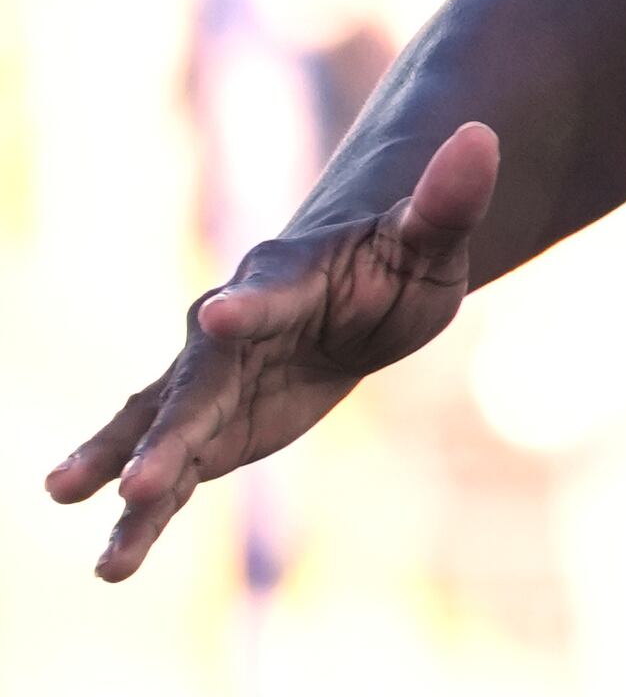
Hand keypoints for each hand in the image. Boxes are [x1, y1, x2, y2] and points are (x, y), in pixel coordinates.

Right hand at [49, 119, 501, 579]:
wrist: (356, 288)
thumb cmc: (399, 257)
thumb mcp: (432, 236)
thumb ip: (447, 197)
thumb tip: (485, 134)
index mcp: (286, 280)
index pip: (268, 294)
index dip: (249, 307)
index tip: (221, 319)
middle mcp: (229, 331)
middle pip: (195, 384)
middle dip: (168, 432)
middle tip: (135, 481)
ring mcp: (209, 381)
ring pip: (158, 428)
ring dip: (121, 469)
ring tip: (69, 504)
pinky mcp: (208, 425)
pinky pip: (170, 470)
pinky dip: (141, 511)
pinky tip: (109, 562)